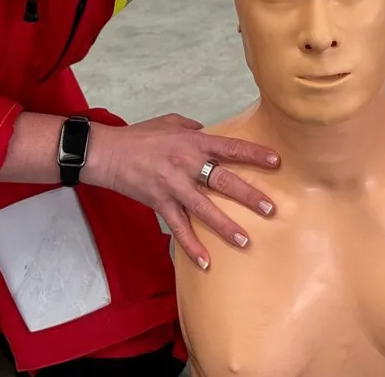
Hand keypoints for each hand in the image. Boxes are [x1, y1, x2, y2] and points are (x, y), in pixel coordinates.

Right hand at [85, 114, 279, 269]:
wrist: (107, 153)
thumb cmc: (139, 136)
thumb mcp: (171, 122)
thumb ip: (194, 129)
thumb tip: (211, 133)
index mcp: (193, 141)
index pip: (230, 147)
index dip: (254, 154)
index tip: (276, 161)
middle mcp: (186, 164)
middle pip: (223, 181)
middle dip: (248, 196)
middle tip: (270, 209)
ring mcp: (173, 186)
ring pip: (204, 209)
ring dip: (225, 226)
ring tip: (245, 240)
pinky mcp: (159, 204)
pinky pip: (178, 228)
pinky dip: (191, 247)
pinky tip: (205, 262)